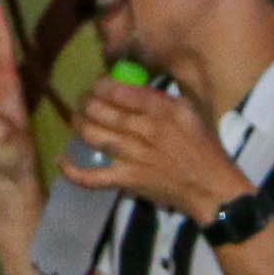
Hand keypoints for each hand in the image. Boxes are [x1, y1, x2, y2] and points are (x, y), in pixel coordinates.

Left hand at [66, 78, 250, 227]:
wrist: (212, 189)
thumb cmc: (204, 148)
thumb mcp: (189, 110)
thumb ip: (161, 97)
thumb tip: (133, 86)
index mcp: (160, 109)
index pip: (116, 89)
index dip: (100, 85)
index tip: (99, 87)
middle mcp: (144, 129)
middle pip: (98, 109)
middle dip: (85, 102)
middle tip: (86, 104)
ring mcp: (133, 156)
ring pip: (91, 134)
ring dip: (78, 125)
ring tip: (79, 122)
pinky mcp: (127, 180)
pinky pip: (92, 176)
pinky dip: (73, 170)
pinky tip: (62, 160)